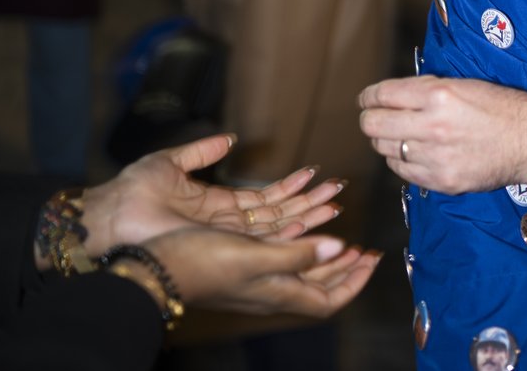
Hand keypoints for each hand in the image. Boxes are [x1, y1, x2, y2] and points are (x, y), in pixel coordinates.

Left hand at [79, 134, 345, 259]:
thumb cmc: (131, 191)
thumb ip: (202, 150)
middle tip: (337, 190)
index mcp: (218, 204)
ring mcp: (225, 237)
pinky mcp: (220, 246)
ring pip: (277, 227)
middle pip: (278, 214)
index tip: (313, 172)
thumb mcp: (171, 161)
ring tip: (334, 203)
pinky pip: (261, 239)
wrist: (111, 216)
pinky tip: (309, 219)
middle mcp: (226, 224)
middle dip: (309, 202)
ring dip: (306, 215)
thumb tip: (230, 138)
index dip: (290, 187)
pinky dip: (287, 230)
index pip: (264, 198)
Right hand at [144, 228, 379, 317]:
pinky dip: (299, 242)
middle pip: (319, 285)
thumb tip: (340, 249)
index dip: (354, 283)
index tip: (371, 260)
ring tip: (341, 234)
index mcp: (278, 292)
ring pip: (301, 269)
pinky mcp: (241, 266)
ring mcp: (255, 280)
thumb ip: (298, 254)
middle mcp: (270, 290)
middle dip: (345, 267)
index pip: (329, 300)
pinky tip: (301, 225)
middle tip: (364, 249)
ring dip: (324, 252)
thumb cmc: (202, 262)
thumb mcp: (256, 256)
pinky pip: (282, 256)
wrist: (155, 266)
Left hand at [357, 75, 526, 205]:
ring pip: (384, 149)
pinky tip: (416, 153)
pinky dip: (403, 160)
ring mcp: (435, 157)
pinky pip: (403, 171)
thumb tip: (395, 95)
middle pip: (373, 125)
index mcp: (439, 95)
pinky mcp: (441, 181)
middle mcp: (433, 126)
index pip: (382, 95)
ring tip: (401, 135)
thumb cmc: (504, 107)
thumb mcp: (465, 84)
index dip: (369, 96)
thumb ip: (428, 89)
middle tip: (376, 117)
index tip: (368, 99)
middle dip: (370, 119)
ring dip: (387, 140)